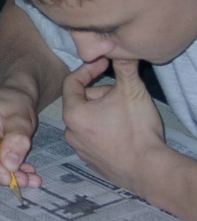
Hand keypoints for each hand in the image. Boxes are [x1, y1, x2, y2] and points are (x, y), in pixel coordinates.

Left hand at [62, 58, 166, 191]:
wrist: (150, 170)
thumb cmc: (137, 129)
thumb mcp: (131, 91)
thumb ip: (123, 67)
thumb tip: (120, 51)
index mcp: (73, 113)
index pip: (72, 81)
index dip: (88, 69)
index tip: (104, 63)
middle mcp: (70, 132)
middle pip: (81, 101)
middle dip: (99, 93)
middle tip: (122, 93)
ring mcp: (80, 149)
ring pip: (87, 120)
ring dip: (102, 112)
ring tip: (124, 113)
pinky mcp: (91, 162)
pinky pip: (93, 138)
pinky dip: (104, 130)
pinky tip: (122, 132)